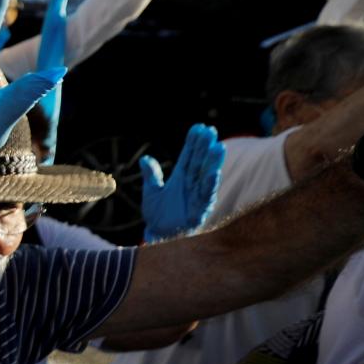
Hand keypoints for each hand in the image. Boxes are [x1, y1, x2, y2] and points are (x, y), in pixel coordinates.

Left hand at [140, 122, 224, 240]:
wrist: (157, 236)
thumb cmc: (158, 215)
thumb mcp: (151, 193)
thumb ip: (151, 176)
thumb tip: (146, 159)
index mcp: (180, 179)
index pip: (188, 157)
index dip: (193, 143)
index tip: (199, 127)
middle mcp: (191, 186)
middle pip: (199, 163)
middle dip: (204, 147)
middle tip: (210, 130)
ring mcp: (196, 197)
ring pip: (205, 177)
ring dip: (212, 163)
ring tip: (218, 147)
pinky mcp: (198, 211)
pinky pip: (205, 197)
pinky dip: (209, 185)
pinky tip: (214, 173)